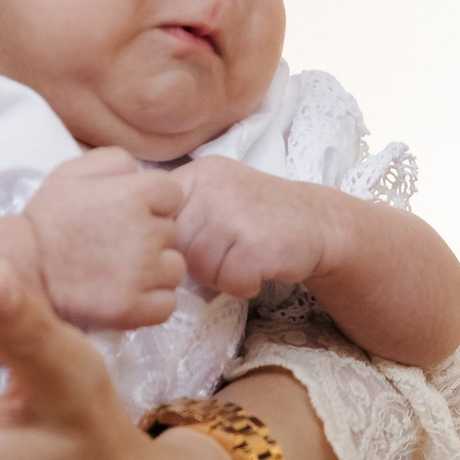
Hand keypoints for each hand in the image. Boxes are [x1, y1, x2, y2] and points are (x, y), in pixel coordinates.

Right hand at [23, 147, 184, 329]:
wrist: (21, 268)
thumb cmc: (47, 219)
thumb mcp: (73, 171)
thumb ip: (116, 161)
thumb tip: (140, 173)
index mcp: (134, 194)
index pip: (172, 195)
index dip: (151, 203)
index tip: (126, 214)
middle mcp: (145, 232)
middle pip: (173, 232)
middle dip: (150, 236)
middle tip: (114, 243)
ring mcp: (142, 273)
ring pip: (174, 269)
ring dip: (154, 270)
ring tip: (119, 270)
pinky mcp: (134, 308)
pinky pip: (166, 304)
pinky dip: (150, 302)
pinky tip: (124, 293)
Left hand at [171, 157, 337, 299]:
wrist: (318, 221)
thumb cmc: (258, 216)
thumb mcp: (214, 196)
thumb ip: (178, 213)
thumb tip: (142, 249)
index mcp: (196, 174)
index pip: (156, 220)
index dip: (173, 242)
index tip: (199, 241)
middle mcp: (212, 188)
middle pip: (175, 248)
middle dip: (197, 262)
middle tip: (227, 253)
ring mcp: (234, 214)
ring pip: (199, 269)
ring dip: (220, 276)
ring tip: (243, 258)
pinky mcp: (256, 244)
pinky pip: (229, 282)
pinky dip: (244, 285)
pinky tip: (258, 268)